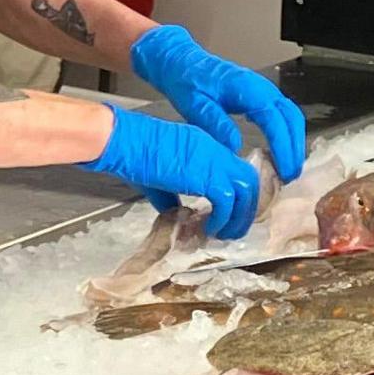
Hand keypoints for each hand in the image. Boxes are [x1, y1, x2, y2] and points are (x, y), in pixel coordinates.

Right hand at [85, 109, 264, 239]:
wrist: (125, 140)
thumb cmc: (134, 155)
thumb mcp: (158, 178)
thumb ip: (171, 195)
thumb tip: (176, 214)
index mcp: (206, 147)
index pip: (234, 171)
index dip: (236, 196)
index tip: (228, 216)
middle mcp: (216, 151)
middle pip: (248, 180)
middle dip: (245, 209)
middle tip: (232, 229)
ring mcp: (215, 161)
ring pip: (247, 190)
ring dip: (238, 217)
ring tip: (224, 234)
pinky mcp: (208, 175)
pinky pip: (228, 201)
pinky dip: (223, 218)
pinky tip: (209, 228)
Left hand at [129, 24, 308, 175]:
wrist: (183, 63)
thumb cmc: (187, 81)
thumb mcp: (194, 105)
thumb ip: (215, 123)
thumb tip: (235, 146)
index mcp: (246, 88)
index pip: (275, 120)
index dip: (283, 147)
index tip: (284, 170)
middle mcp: (261, 87)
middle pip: (292, 118)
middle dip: (295, 148)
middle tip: (290, 177)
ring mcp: (264, 90)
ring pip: (291, 116)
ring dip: (294, 142)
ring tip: (287, 169)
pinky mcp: (261, 96)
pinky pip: (283, 114)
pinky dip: (287, 134)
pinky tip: (279, 152)